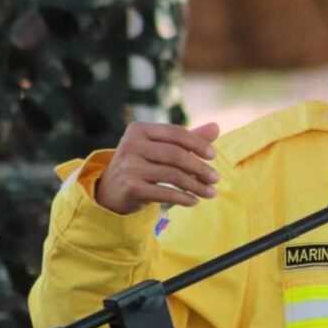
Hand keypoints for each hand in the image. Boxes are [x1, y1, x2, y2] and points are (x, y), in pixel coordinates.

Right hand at [95, 122, 220, 214]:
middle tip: (215, 178)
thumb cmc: (142, 164)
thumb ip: (187, 139)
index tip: (213, 156)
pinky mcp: (131, 187)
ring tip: (211, 193)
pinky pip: (165, 193)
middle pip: (176, 155)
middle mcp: (131, 145)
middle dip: (199, 168)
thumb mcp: (160, 148)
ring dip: (196, 185)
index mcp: (139, 129)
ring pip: (172, 175)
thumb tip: (216, 126)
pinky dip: (183, 198)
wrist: (111, 190)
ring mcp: (130, 167)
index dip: (197, 143)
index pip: (175, 133)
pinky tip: (194, 201)